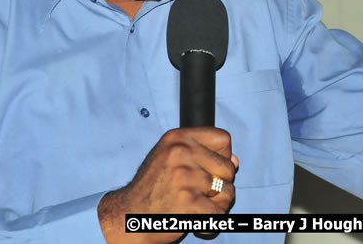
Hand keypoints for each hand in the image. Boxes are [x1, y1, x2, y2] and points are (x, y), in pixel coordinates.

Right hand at [98, 127, 237, 243]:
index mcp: (178, 137)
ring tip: (198, 210)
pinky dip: (212, 225)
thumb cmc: (152, 189)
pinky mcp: (187, 201)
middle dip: (221, 187)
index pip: (223, 139)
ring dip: (217, 207)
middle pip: (229, 168)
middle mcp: (180, 152)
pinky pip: (218, 214)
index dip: (223, 158)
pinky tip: (197, 224)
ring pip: (228, 192)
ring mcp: (184, 176)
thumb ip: (202, 156)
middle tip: (202, 197)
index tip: (209, 171)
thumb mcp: (170, 160)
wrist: (127, 216)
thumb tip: (235, 160)